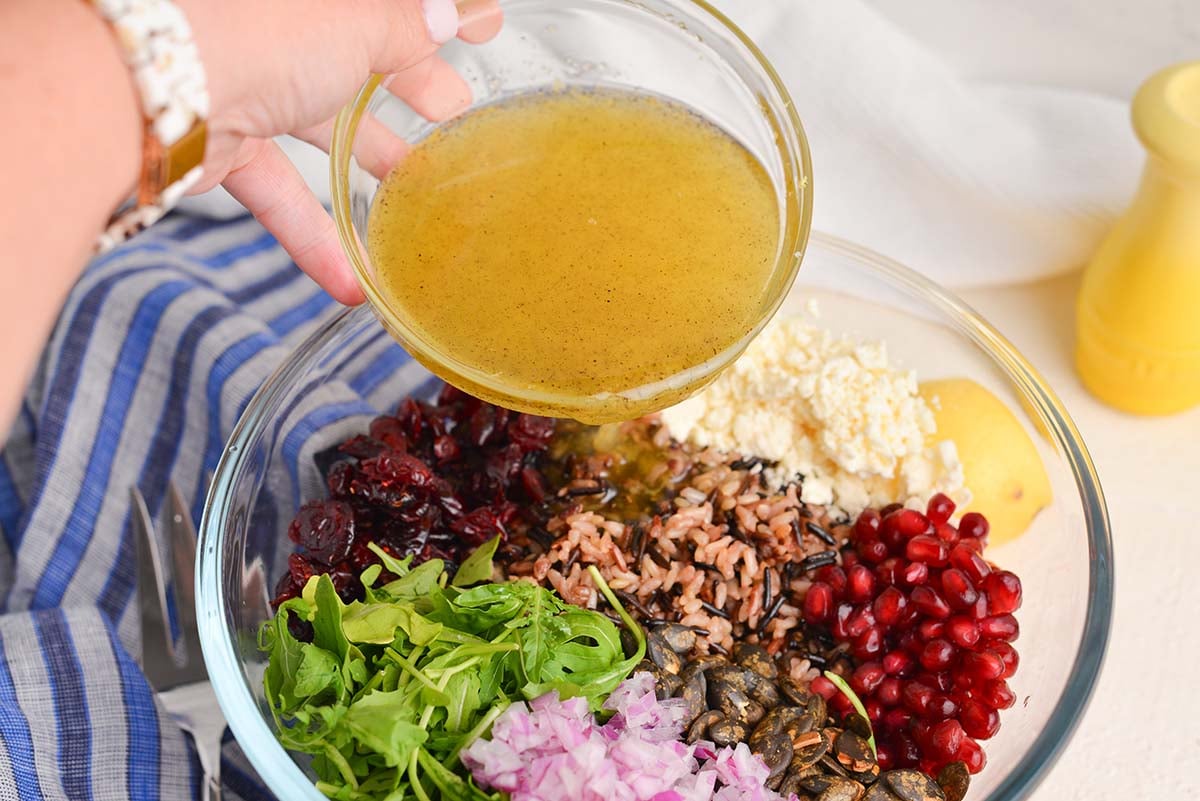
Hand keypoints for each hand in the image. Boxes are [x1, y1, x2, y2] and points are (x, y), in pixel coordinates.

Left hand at [179, 0, 502, 303]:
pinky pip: (279, 189)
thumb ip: (405, 25)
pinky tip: (353, 281)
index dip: (439, 14)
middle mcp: (276, 24)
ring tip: (419, 198)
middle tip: (454, 115)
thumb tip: (448, 14)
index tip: (486, 29)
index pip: (386, 2)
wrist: (145, 91)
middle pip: (358, 57)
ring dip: (371, 164)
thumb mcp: (355, 21)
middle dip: (412, 90)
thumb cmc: (253, 31)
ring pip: (319, 125)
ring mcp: (245, 81)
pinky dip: (314, 236)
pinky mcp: (221, 141)